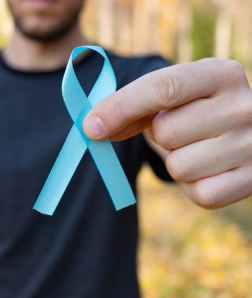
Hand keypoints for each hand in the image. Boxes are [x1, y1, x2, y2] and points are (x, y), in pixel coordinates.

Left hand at [83, 59, 251, 208]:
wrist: (243, 131)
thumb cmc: (196, 112)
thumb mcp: (173, 98)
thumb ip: (134, 108)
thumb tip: (94, 128)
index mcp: (219, 75)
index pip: (162, 88)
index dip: (120, 107)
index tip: (91, 126)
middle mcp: (243, 106)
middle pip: (165, 132)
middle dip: (160, 136)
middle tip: (181, 130)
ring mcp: (251, 145)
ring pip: (179, 167)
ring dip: (177, 161)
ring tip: (197, 148)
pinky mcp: (251, 180)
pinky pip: (199, 194)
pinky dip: (194, 186)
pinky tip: (209, 169)